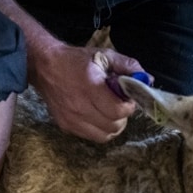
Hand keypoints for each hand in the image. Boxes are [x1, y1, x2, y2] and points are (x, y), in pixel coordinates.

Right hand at [30, 44, 146, 142]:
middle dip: (122, 117)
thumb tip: (147, 79)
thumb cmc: (76, 60)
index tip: (128, 100)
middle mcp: (79, 106)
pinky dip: (100, 130)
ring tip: (110, 113)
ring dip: (112, 126)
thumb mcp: (104, 55)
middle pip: (113, 126)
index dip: (129, 107)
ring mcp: (71, 119)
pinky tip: (97, 117)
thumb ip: (127, 65)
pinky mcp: (66, 126)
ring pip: (104, 136)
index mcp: (90, 86)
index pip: (118, 111)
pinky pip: (91, 137)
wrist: (45, 67)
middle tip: (120, 106)